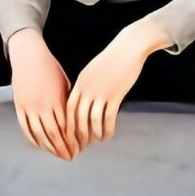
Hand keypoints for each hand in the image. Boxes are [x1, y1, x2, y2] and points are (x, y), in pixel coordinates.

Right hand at [8, 28, 74, 159]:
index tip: (80, 148)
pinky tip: (40, 145)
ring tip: (57, 154)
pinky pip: (25, 128)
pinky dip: (33, 139)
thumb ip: (68, 104)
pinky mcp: (19, 106)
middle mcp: (42, 105)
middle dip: (63, 148)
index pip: (66, 127)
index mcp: (57, 99)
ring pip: (39, 134)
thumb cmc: (50, 68)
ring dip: (49, 148)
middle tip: (70, 156)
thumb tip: (76, 123)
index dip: (73, 140)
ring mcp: (29, 107)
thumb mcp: (65, 84)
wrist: (29, 55)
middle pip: (53, 134)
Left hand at [64, 30, 147, 155]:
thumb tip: (80, 104)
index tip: (69, 136)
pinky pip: (108, 119)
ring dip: (93, 135)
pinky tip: (108, 136)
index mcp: (79, 83)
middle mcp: (87, 89)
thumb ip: (84, 87)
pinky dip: (107, 130)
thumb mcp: (91, 72)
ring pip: (92, 121)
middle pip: (77, 118)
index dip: (67, 125)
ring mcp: (100, 93)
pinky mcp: (115, 95)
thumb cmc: (110, 61)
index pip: (68, 109)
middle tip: (80, 146)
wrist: (128, 49)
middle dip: (77, 135)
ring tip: (96, 141)